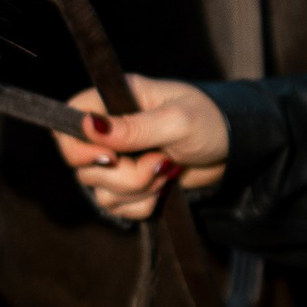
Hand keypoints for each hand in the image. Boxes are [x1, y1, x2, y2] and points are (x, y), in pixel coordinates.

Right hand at [57, 74, 232, 222]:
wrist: (237, 153)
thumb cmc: (212, 123)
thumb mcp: (177, 122)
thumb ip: (134, 127)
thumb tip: (88, 126)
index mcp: (117, 99)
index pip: (69, 120)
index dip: (78, 145)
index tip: (110, 157)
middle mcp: (112, 128)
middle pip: (82, 164)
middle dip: (122, 174)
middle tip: (158, 163)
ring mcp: (119, 159)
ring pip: (99, 189)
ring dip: (137, 189)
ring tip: (168, 171)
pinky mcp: (130, 185)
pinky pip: (117, 207)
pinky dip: (142, 204)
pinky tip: (165, 189)